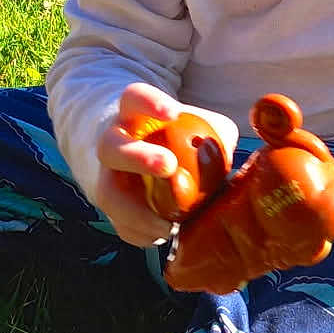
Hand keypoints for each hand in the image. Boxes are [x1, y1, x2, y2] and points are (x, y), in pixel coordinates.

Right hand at [85, 83, 237, 247]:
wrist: (135, 154)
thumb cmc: (174, 135)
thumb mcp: (196, 124)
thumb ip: (214, 132)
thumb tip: (227, 151)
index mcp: (132, 113)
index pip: (134, 98)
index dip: (149, 102)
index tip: (173, 113)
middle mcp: (113, 143)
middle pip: (111, 146)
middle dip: (138, 157)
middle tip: (169, 165)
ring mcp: (106, 177)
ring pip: (107, 193)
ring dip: (135, 211)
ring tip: (167, 225)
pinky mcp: (111, 209)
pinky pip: (120, 225)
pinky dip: (142, 234)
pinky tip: (165, 235)